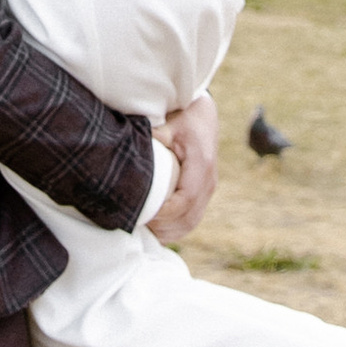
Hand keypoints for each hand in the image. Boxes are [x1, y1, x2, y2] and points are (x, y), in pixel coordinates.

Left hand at [150, 91, 217, 241]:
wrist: (204, 115)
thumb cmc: (185, 117)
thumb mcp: (171, 122)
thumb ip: (157, 135)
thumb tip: (137, 146)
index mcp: (202, 165)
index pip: (185, 200)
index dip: (164, 212)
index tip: (143, 213)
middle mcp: (209, 182)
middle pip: (188, 218)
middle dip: (162, 226)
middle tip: (136, 222)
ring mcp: (208, 190)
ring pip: (190, 223)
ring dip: (167, 231)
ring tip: (143, 229)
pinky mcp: (203, 194)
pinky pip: (191, 220)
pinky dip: (174, 229)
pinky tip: (155, 230)